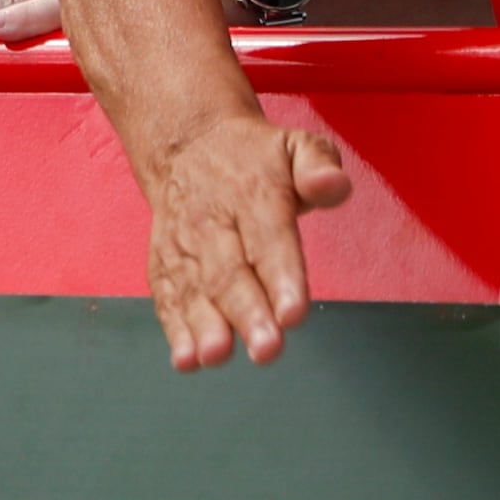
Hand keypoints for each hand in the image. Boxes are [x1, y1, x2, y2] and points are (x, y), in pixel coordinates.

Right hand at [136, 107, 351, 366]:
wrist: (185, 141)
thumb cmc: (255, 157)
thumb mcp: (296, 144)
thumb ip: (319, 164)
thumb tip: (333, 185)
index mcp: (252, 193)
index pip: (269, 238)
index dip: (281, 276)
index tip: (293, 314)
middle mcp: (212, 220)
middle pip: (229, 271)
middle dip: (246, 313)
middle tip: (267, 350)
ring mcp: (183, 242)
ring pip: (193, 286)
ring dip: (203, 324)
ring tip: (216, 358)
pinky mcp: (166, 259)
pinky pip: (167, 293)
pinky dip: (173, 327)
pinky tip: (186, 359)